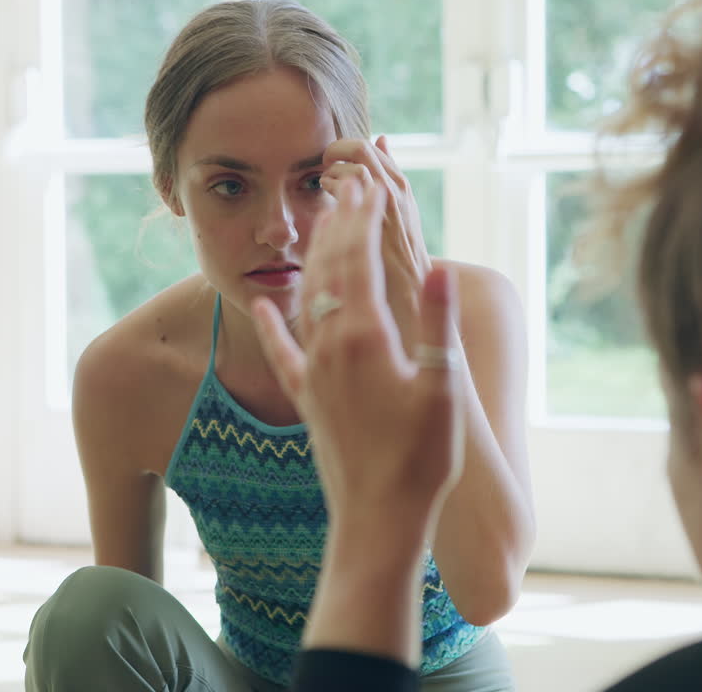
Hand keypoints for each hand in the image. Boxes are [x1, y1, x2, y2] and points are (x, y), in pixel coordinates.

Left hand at [251, 179, 462, 525]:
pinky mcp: (308, 400)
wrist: (378, 520)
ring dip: (313, 257)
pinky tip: (259, 303)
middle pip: (328, 269)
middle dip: (337, 223)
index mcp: (364, 337)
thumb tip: (436, 264)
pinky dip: (270, 323)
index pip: (359, 259)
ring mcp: (314, 373)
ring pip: (306, 300)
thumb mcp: (442, 387)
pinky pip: (283, 351)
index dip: (364, 218)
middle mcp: (330, 347)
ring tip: (317, 223)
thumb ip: (435, 322)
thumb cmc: (421, 460)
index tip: (370, 181)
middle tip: (344, 183)